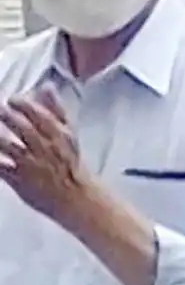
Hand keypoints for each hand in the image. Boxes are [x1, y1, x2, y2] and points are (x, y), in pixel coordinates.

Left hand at [0, 92, 91, 224]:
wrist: (78, 197)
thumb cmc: (71, 165)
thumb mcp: (68, 134)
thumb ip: (56, 109)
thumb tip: (47, 86)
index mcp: (59, 135)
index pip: (38, 113)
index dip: (21, 104)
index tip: (13, 100)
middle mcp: (45, 148)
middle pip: (21, 127)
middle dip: (6, 116)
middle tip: (0, 110)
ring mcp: (31, 165)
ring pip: (6, 145)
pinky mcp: (19, 180)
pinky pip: (0, 167)